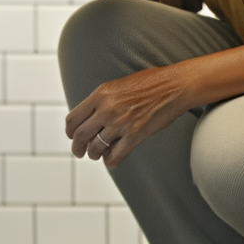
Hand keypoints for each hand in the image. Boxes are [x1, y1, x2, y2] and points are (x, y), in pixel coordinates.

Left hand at [64, 63, 197, 167]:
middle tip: (79, 152)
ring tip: (96, 155)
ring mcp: (120, 124)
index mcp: (100, 95)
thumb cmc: (149, 82)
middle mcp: (106, 110)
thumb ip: (101, 100)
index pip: (73, 119)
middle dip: (77, 148)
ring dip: (94, 154)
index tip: (72, 136)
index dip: (70, 131)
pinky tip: (110, 161)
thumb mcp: (116, 85)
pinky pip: (115, 155)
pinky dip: (110, 161)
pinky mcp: (135, 135)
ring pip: (96, 148)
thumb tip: (90, 116)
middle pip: (81, 136)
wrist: (173, 86)